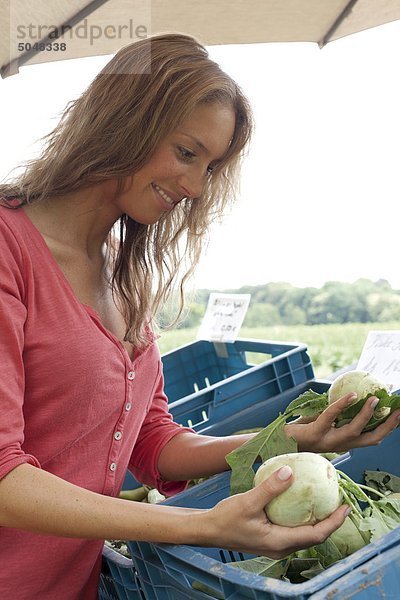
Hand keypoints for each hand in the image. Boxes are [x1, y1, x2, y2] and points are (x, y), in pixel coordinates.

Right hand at [204, 466, 348, 557]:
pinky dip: (303, 518)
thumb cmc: (226, 518)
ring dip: (318, 520)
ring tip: (326, 501)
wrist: (208, 530)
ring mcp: (275, 545)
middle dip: (330, 521)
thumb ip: (270, 487)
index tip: (346, 507)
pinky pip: (294, 529)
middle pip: (314, 536)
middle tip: (340, 500)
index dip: (334, 522)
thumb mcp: (248, 501)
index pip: (316, 535)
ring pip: (305, 534)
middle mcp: (281, 547)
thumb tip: (291, 471)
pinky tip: (301, 502)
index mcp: (279, 542)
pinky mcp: (270, 539)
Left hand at [285, 392, 399, 452]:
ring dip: (367, 415)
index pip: (373, 437)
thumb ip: (339, 414)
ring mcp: (328, 441)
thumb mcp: (325, 422)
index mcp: (345, 443)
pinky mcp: (314, 434)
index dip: (389, 426)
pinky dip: (343, 405)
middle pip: (372, 438)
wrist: (278, 443)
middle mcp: (341, 445)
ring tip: (375, 399)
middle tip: (399, 408)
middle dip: (388, 424)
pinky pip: (331, 417)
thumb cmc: (302, 430)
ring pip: (354, 430)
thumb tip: (353, 392)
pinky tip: (352, 395)